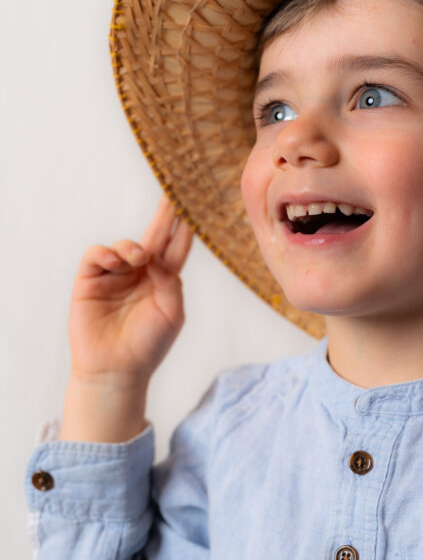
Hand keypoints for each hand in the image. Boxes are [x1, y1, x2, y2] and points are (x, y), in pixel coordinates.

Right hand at [67, 195, 193, 385]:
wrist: (115, 371)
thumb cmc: (148, 346)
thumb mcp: (171, 313)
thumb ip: (170, 282)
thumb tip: (156, 257)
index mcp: (164, 280)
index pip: (177, 246)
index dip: (185, 225)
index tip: (196, 202)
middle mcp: (141, 273)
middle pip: (155, 235)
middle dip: (165, 213)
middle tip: (175, 188)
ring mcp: (115, 275)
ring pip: (125, 244)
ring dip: (133, 246)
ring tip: (138, 259)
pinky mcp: (90, 281)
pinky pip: (97, 255)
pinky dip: (106, 253)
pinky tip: (116, 262)